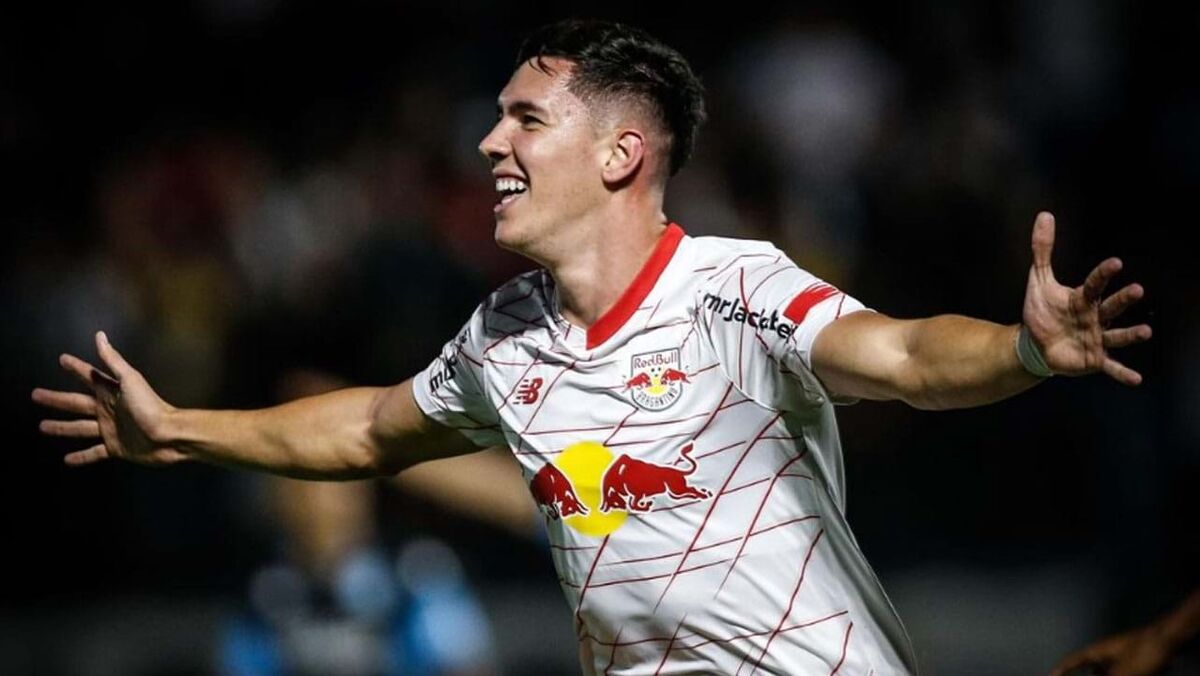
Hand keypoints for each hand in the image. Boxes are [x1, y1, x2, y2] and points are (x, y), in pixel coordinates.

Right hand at [32, 331, 184, 465]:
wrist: (168, 436)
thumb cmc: (150, 406)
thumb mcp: (130, 380)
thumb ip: (113, 360)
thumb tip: (99, 335)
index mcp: (111, 392)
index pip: (89, 376)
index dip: (76, 368)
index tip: (61, 359)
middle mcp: (108, 409)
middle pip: (76, 403)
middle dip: (56, 399)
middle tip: (35, 395)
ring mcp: (110, 430)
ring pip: (79, 428)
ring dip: (61, 428)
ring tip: (41, 427)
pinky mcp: (115, 448)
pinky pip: (93, 453)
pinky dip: (81, 457)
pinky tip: (66, 460)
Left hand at [1023, 212, 1151, 384]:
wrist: (1035, 343)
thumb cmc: (1043, 311)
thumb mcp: (1039, 279)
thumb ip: (1043, 250)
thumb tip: (1044, 216)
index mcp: (1083, 298)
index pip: (1094, 283)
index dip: (1103, 274)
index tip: (1115, 263)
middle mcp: (1095, 317)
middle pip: (1111, 306)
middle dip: (1123, 300)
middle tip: (1136, 290)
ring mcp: (1097, 338)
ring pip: (1117, 335)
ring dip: (1130, 335)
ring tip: (1145, 332)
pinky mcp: (1093, 359)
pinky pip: (1110, 366)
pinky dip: (1121, 372)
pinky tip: (1136, 379)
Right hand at [1050, 625, 1175, 675]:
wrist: (1167, 639)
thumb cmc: (1143, 651)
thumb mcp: (1122, 672)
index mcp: (1097, 651)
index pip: (1073, 660)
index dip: (1061, 669)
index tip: (1050, 675)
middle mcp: (1106, 651)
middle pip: (1088, 665)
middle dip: (1081, 673)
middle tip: (1071, 675)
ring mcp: (1120, 653)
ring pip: (1104, 669)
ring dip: (1100, 674)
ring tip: (1096, 675)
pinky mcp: (1134, 658)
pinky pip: (1117, 669)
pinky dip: (1113, 673)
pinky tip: (1120, 675)